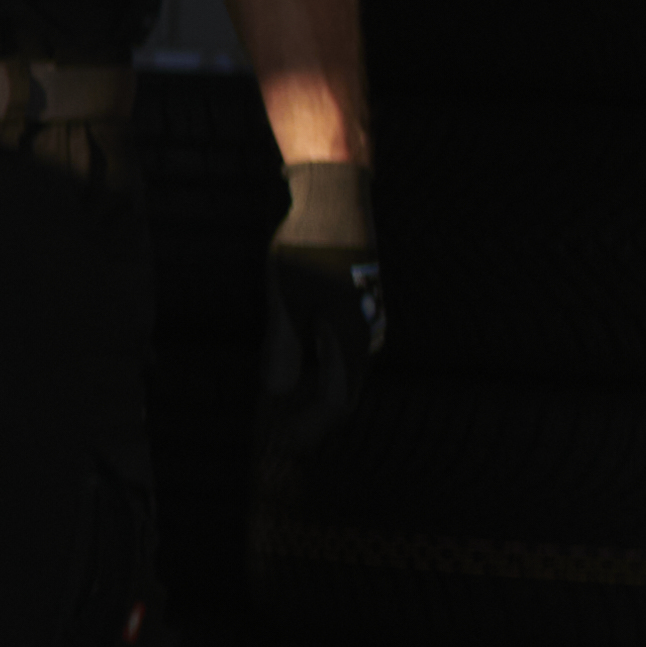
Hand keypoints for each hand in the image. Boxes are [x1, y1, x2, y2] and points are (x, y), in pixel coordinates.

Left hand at [261, 157, 380, 452]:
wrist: (335, 203)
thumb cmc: (307, 249)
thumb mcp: (285, 300)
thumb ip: (284, 346)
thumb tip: (279, 391)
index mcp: (352, 339)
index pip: (338, 401)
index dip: (311, 427)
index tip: (285, 443)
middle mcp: (366, 335)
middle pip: (343, 391)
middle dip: (311, 415)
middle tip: (279, 434)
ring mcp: (365, 321)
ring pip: (343, 371)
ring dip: (315, 392)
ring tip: (282, 408)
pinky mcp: (356, 307)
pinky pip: (341, 351)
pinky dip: (319, 368)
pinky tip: (297, 368)